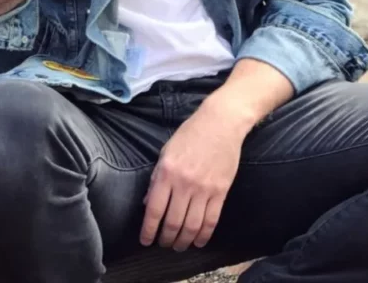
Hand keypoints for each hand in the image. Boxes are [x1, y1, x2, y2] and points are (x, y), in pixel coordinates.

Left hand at [140, 103, 245, 251]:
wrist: (221, 122)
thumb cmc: (191, 134)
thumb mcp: (167, 151)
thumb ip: (156, 178)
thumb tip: (148, 204)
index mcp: (167, 172)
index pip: (154, 210)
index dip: (148, 231)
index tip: (145, 241)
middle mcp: (184, 183)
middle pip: (173, 223)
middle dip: (166, 239)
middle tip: (164, 244)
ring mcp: (204, 188)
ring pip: (192, 226)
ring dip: (184, 241)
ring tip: (179, 245)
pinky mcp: (221, 191)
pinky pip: (211, 220)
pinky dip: (204, 235)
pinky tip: (198, 241)